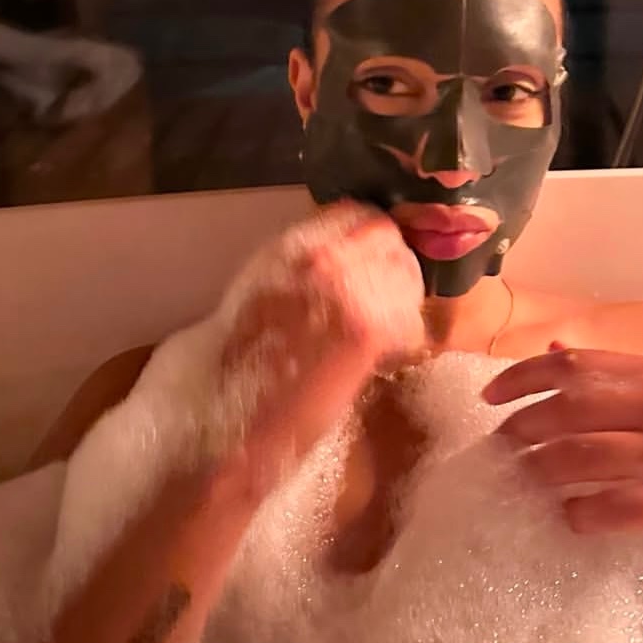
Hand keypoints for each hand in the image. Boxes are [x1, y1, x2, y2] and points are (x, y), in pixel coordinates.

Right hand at [215, 203, 424, 476]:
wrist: (233, 430)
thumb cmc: (241, 373)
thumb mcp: (264, 297)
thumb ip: (304, 270)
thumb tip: (346, 261)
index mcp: (289, 246)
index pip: (358, 212)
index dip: (374, 239)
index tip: (378, 263)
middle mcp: (317, 255)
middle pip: (388, 236)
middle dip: (395, 266)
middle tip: (391, 301)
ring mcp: (344, 287)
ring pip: (406, 273)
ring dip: (404, 301)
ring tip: (387, 333)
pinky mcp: (366, 327)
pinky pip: (409, 318)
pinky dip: (406, 340)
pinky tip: (385, 359)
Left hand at [484, 347, 642, 588]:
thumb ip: (626, 378)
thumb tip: (558, 351)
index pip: (580, 365)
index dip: (525, 376)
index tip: (491, 395)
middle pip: (574, 405)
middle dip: (525, 424)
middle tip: (499, 445)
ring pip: (588, 454)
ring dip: (545, 470)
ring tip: (524, 482)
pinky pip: (621, 505)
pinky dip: (586, 513)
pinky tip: (571, 519)